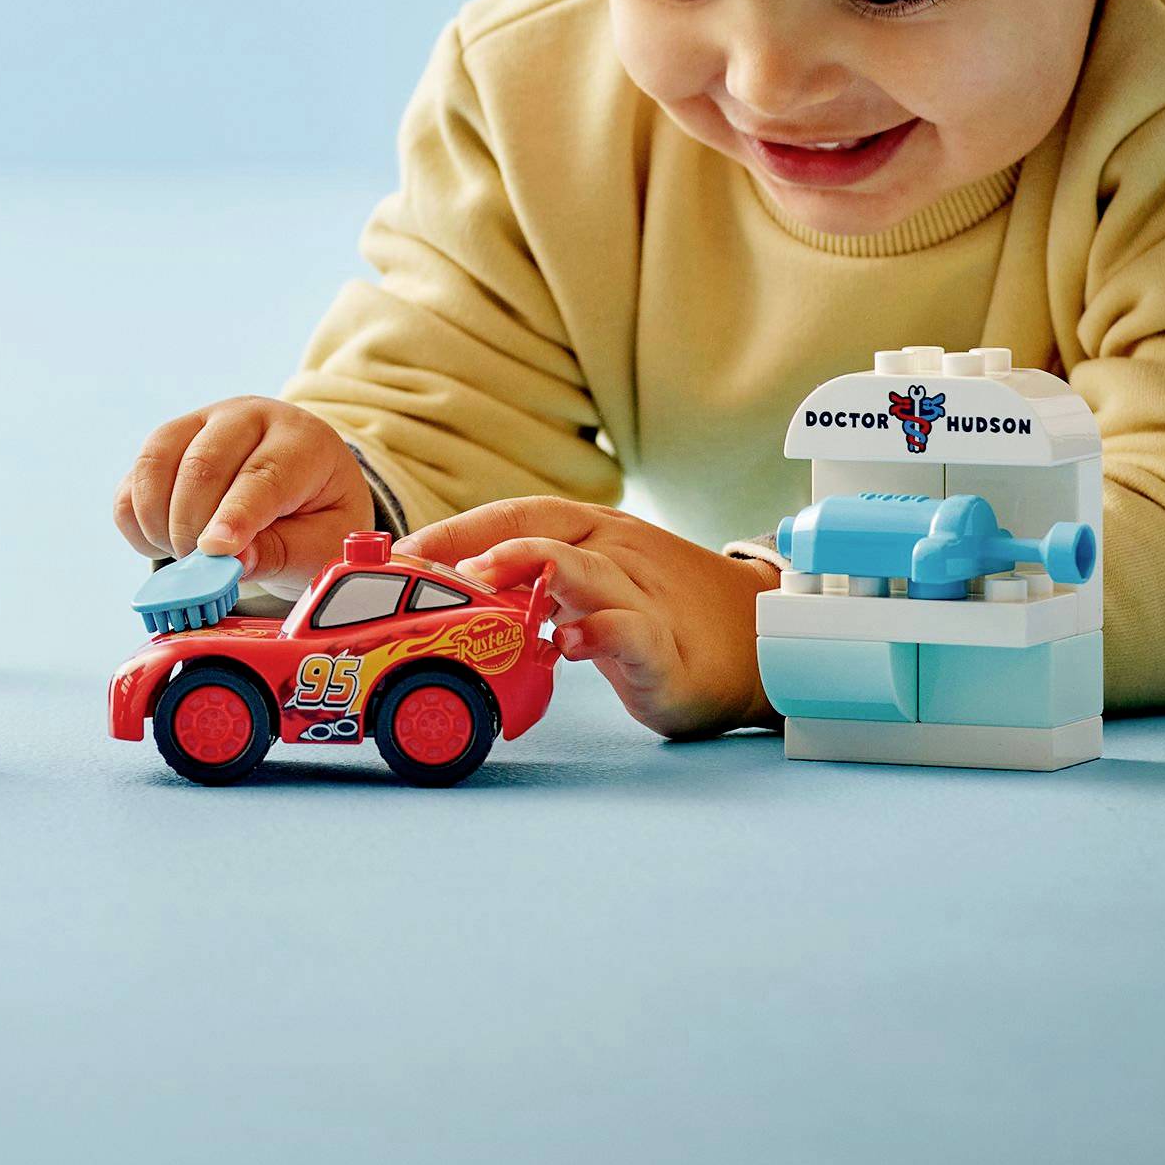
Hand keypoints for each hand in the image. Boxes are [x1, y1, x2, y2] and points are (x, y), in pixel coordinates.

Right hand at [114, 398, 375, 586]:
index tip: (215, 551)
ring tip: (184, 558)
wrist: (307, 487)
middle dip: (192, 526)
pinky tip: (164, 543)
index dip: (236, 515)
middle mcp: (247, 417)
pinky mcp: (168, 442)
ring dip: (159, 522)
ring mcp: (201, 422)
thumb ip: (282, 552)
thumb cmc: (320, 519)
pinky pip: (133, 479)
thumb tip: (230, 563)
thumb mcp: (322, 545)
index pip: (262, 475)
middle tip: (201, 571)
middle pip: (202, 464)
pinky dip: (136, 520)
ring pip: (156, 463)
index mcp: (300, 439)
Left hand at [403, 497, 777, 739]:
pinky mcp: (669, 650)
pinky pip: (633, 633)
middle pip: (544, 530)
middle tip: (422, 561)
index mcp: (594, 534)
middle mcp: (616, 554)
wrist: (765, 644)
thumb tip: (453, 588)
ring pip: (585, 569)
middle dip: (477, 541)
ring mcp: (645, 599)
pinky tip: (567, 644)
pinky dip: (599, 634)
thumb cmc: (662, 613)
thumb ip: (539, 581)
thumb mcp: (595, 585)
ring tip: (478, 582)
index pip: (518, 513)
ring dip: (529, 570)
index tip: (398, 548)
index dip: (457, 527)